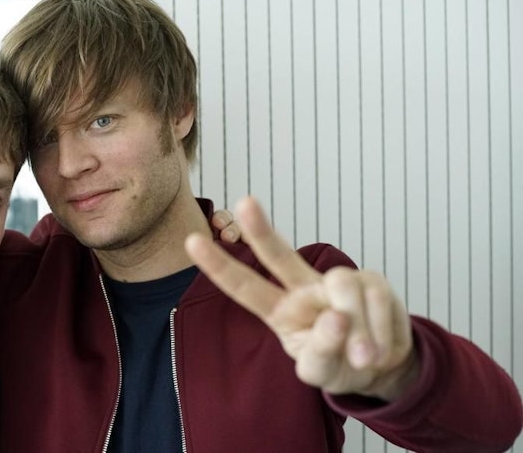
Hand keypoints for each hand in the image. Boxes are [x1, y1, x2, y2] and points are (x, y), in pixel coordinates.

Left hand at [184, 197, 419, 400]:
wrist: (382, 367)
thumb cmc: (338, 364)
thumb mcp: (320, 371)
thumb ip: (322, 351)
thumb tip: (336, 318)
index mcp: (280, 310)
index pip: (244, 287)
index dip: (219, 266)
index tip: (191, 241)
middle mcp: (302, 288)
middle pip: (278, 254)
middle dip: (260, 229)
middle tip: (243, 203)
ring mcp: (338, 282)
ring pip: (342, 286)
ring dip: (358, 328)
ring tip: (364, 358)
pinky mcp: (373, 281)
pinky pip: (376, 298)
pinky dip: (379, 330)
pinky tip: (379, 349)